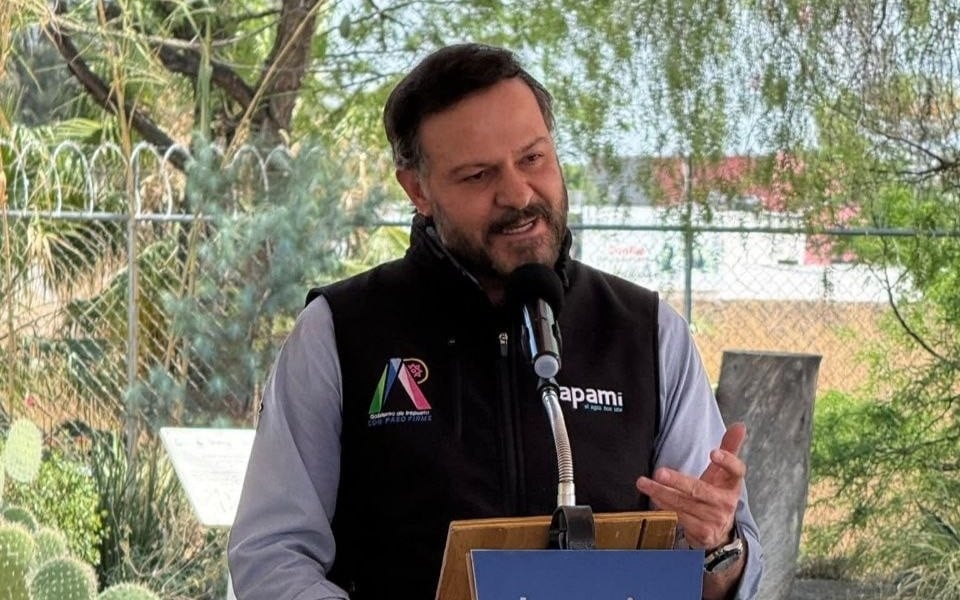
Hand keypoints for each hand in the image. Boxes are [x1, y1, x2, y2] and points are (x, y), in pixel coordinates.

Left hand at [635, 423, 746, 549]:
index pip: (736, 470)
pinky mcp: (703, 532)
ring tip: (643, 483)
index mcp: (732, 484)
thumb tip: (740, 425)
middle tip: (659, 472)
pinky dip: (664, 508)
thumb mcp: (723, 474)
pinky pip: (679, 517)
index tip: (713, 452)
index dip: (727, 461)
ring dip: (661, 493)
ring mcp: (715, 519)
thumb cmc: (716, 493)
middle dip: (678, 481)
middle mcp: (726, 502)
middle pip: (700, 489)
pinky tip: (653, 499)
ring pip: (683, 504)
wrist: (719, 530)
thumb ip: (730, 448)